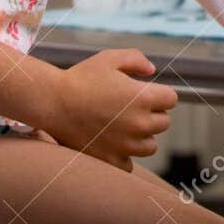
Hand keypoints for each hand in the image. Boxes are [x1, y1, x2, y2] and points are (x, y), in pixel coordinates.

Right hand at [45, 48, 177, 171]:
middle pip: (163, 123)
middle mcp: (138, 124)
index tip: (148, 93)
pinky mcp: (110, 160)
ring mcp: (125, 145)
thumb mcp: (110, 59)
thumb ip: (136, 60)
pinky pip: (129, 164)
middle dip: (153, 114)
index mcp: (142, 98)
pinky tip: (113, 143)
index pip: (171, 99)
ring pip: (150, 146)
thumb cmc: (81, 78)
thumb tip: (151, 70)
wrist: (52, 103)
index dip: (161, 94)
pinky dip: (124, 155)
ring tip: (124, 126)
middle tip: (132, 108)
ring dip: (142, 136)